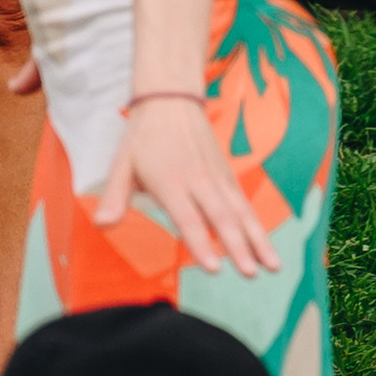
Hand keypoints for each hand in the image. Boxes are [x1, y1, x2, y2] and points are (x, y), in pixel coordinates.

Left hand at [92, 95, 278, 279]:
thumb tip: (102, 226)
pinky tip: (266, 247)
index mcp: (171, 181)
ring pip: (241, 212)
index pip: (189, 218)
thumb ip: (115, 197)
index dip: (201, 244)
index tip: (214, 269)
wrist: (172, 100)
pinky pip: (244, 204)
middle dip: (239, 247)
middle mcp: (199, 180)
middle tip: (251, 274)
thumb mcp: (121, 164)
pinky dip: (257, 226)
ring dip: (258, 240)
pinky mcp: (227, 175)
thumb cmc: (143, 137)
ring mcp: (217, 177)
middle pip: (222, 218)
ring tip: (273, 266)